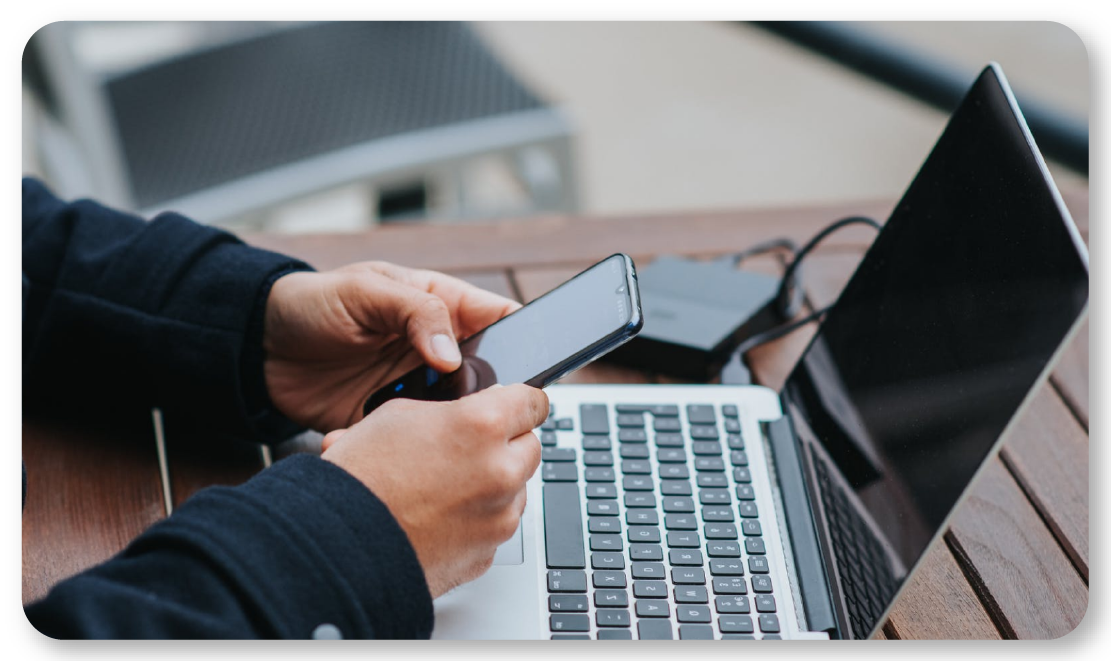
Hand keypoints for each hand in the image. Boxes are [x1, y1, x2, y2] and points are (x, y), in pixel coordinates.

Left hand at [263, 262, 518, 431]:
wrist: (258, 348)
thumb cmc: (313, 303)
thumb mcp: (367, 291)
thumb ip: (416, 313)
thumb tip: (453, 354)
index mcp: (441, 307)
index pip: (501, 319)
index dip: (527, 339)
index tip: (534, 367)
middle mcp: (436, 350)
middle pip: (488, 376)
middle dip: (492, 396)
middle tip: (482, 412)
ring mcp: (416, 387)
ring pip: (458, 414)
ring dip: (454, 426)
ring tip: (439, 432)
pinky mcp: (392, 421)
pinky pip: (418, 440)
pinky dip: (416, 448)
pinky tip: (403, 448)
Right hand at [321, 384, 547, 597]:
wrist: (337, 546)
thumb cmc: (359, 480)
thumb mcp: (397, 416)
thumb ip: (451, 411)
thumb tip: (476, 411)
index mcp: (482, 426)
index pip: (533, 402)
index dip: (521, 401)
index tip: (518, 405)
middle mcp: (500, 471)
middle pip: (530, 446)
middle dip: (507, 444)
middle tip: (469, 448)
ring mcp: (498, 517)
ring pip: (516, 489)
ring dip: (494, 484)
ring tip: (443, 487)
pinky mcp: (487, 553)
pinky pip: (495, 526)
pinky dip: (477, 520)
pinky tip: (439, 517)